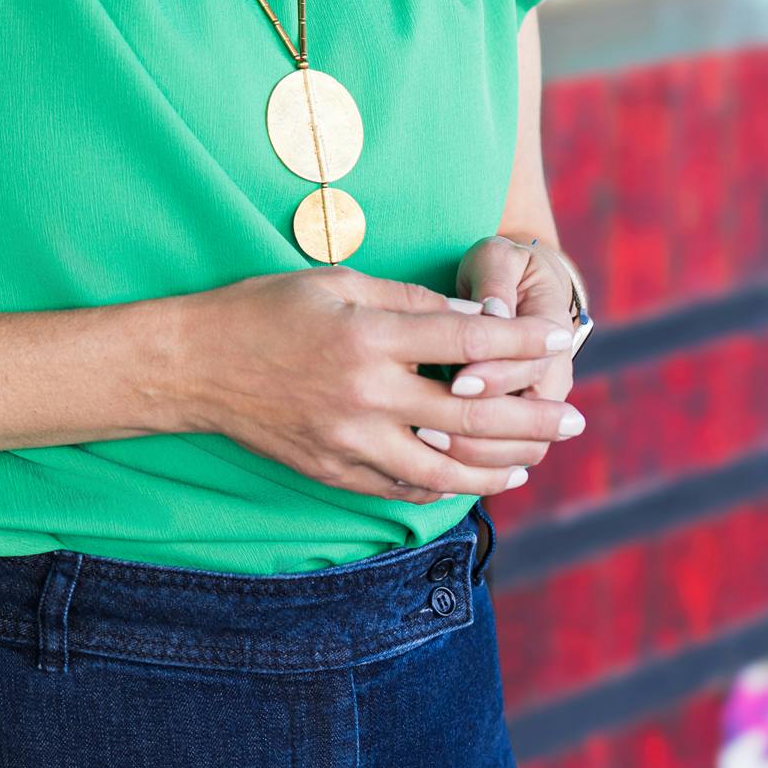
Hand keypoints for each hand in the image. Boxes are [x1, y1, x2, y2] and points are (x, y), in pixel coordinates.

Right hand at [157, 267, 586, 503]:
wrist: (193, 366)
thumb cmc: (263, 310)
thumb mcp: (335, 281)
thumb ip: (407, 300)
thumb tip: (473, 317)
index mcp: (369, 336)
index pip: (470, 340)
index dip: (523, 339)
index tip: (561, 338)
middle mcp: (366, 395)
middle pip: (472, 413)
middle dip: (533, 417)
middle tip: (575, 419)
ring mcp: (350, 440)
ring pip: (445, 468)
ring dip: (498, 465)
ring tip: (532, 458)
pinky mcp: (334, 469)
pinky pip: (402, 485)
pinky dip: (444, 484)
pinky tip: (471, 476)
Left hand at [437, 234, 587, 471]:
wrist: (523, 289)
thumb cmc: (501, 269)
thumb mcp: (499, 259)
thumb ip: (494, 282)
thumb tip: (491, 310)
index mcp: (553, 331)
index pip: (533, 367)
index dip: (496, 377)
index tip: (456, 379)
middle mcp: (555, 375)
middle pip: (531, 419)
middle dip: (481, 424)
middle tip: (428, 423)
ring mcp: (541, 405)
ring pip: (524, 449)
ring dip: (477, 451)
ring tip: (424, 440)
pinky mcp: (521, 426)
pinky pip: (507, 460)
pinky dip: (477, 466)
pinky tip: (434, 459)